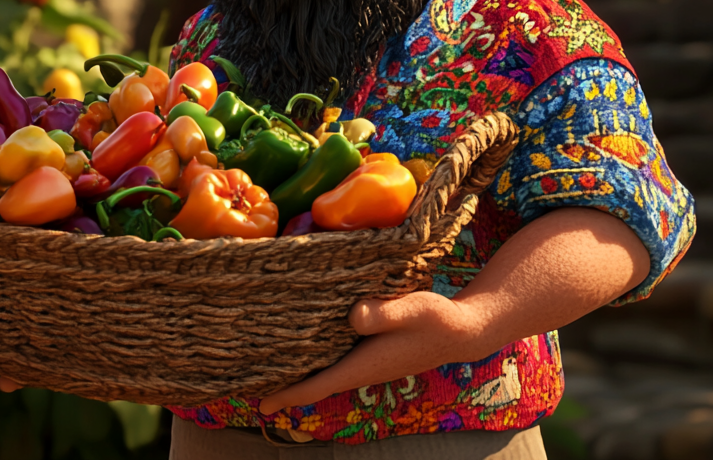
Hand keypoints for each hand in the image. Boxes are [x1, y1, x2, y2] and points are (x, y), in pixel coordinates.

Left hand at [257, 290, 486, 414]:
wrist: (463, 331)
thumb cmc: (436, 319)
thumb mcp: (411, 308)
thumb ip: (382, 312)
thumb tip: (354, 315)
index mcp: (363, 365)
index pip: (317, 385)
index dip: (287, 394)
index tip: (259, 404)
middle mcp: (361, 369)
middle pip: (314, 383)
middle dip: (284, 386)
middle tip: (249, 384)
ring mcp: (367, 364)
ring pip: (324, 374)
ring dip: (299, 374)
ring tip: (267, 367)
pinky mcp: (372, 354)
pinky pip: (335, 362)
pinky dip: (316, 361)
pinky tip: (304, 348)